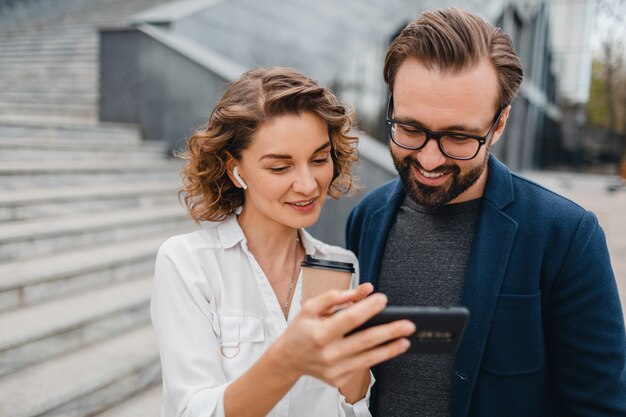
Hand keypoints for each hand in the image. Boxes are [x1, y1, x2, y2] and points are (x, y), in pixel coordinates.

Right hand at [270, 284, 415, 387]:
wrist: (288, 359)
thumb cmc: (301, 331)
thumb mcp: (311, 307)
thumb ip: (336, 296)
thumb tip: (364, 290)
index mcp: (319, 333)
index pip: (349, 319)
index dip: (368, 308)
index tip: (383, 299)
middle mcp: (328, 354)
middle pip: (365, 341)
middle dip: (389, 332)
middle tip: (408, 325)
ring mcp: (334, 369)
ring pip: (368, 358)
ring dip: (390, 349)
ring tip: (405, 340)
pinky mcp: (339, 379)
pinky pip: (362, 366)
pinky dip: (376, 357)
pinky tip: (388, 349)